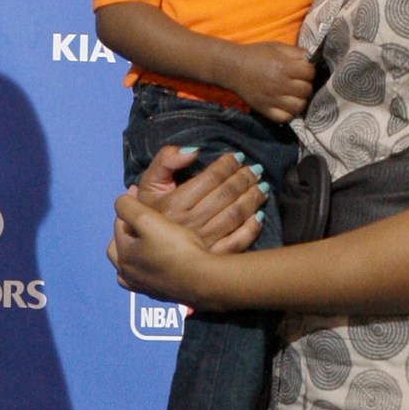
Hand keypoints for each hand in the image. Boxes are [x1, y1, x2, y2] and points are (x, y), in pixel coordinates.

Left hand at [108, 186, 241, 309]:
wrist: (203, 279)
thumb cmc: (176, 248)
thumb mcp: (148, 220)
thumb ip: (128, 207)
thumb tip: (120, 202)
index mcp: (124, 256)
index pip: (118, 225)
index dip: (127, 205)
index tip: (136, 191)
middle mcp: (129, 275)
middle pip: (119, 249)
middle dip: (125, 231)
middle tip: (136, 219)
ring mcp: (145, 288)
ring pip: (131, 267)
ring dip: (134, 252)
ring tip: (144, 241)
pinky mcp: (161, 294)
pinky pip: (148, 277)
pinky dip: (148, 265)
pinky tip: (159, 260)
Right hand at [134, 143, 264, 253]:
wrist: (146, 251)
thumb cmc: (149, 213)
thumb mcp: (149, 184)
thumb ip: (165, 161)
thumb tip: (193, 150)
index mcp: (174, 204)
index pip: (210, 178)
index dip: (227, 165)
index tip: (238, 157)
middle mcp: (189, 224)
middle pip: (226, 195)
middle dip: (244, 179)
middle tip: (256, 170)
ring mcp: (202, 244)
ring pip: (235, 216)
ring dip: (252, 199)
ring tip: (262, 187)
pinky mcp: (211, 259)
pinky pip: (237, 243)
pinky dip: (251, 228)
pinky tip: (259, 216)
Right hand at [219, 41, 314, 122]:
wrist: (232, 68)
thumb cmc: (256, 55)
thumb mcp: (277, 47)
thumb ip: (296, 52)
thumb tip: (312, 59)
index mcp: (284, 67)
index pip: (310, 73)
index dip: (310, 71)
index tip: (304, 70)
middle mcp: (280, 84)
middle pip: (306, 90)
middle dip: (306, 85)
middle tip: (300, 83)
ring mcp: (273, 99)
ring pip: (299, 106)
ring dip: (300, 100)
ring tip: (295, 95)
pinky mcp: (265, 110)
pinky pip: (284, 117)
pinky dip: (289, 113)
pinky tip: (287, 106)